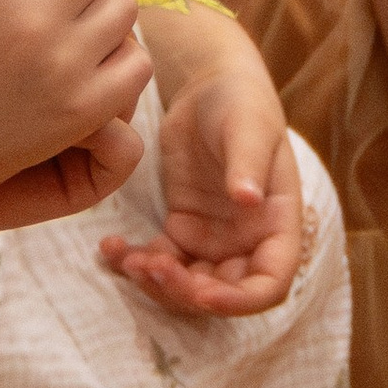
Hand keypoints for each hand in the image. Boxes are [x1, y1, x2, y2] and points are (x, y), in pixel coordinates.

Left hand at [101, 17, 304, 315]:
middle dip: (187, 291)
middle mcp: (247, 241)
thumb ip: (248, 163)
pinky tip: (110, 249)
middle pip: (222, 292)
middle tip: (151, 267)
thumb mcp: (248, 127)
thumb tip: (249, 200)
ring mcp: (212, 238)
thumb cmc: (242, 103)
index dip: (239, 300)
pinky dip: (135, 262)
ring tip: (127, 258)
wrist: (209, 87)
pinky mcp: (180, 228)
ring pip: (187, 284)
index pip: (269, 284)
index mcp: (277, 224)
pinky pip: (159, 260)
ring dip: (157, 282)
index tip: (203, 292)